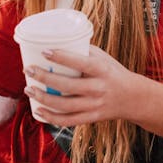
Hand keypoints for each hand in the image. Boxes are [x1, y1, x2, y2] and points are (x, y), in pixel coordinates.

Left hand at [24, 45, 142, 126]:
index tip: (44, 51)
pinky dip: (51, 118)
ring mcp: (95, 105)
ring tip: (29, 90)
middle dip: (44, 78)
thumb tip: (58, 42)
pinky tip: (38, 111)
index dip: (62, 57)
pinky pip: (68, 121)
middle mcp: (99, 88)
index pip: (81, 63)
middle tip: (28, 70)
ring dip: (43, 98)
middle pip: (67, 86)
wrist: (133, 98)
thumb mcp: (105, 58)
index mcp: (102, 70)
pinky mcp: (92, 118)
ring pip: (64, 105)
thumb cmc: (114, 72)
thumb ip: (84, 52)